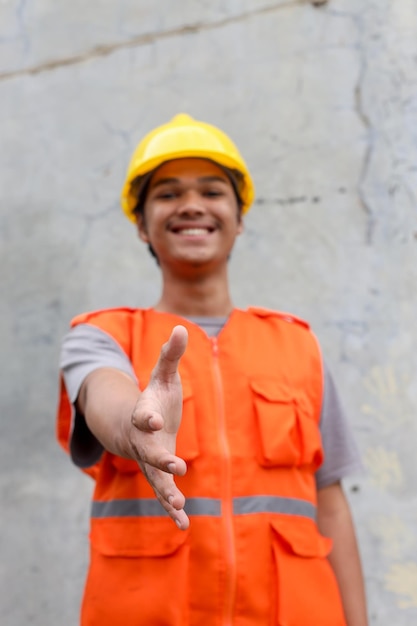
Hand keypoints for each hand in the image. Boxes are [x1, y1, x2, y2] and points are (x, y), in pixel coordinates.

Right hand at [128, 325, 188, 528]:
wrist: (138, 423)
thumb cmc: (154, 395)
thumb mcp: (163, 374)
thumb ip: (171, 354)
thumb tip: (180, 327)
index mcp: (145, 414)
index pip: (144, 415)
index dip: (148, 416)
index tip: (154, 419)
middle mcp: (144, 441)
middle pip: (150, 452)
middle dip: (162, 459)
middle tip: (177, 466)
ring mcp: (150, 460)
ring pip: (156, 479)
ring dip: (167, 492)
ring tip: (179, 506)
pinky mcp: (160, 475)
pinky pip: (164, 494)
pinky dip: (173, 509)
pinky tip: (184, 525)